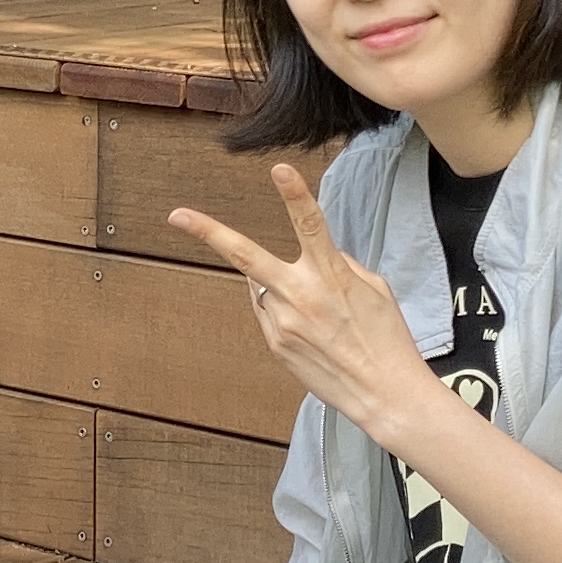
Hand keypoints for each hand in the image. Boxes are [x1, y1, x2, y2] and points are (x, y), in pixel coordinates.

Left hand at [171, 165, 434, 442]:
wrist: (382, 393)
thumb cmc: (384, 337)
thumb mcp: (373, 288)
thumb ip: (338, 263)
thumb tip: (309, 256)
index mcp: (331, 276)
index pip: (311, 225)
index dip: (295, 195)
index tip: (279, 169)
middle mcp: (301, 296)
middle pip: (246, 256)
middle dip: (208, 232)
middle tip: (176, 215)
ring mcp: (283, 323)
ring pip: (263, 287)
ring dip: (280, 287)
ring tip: (318, 314)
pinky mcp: (275, 344)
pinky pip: (267, 312)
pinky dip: (282, 310)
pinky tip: (310, 328)